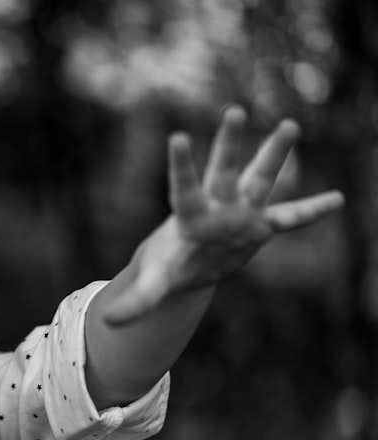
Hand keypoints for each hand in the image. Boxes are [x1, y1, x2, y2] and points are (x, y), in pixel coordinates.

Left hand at [103, 106, 344, 324]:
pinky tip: (337, 200)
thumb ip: (137, 300)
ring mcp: (242, 213)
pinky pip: (290, 217)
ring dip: (274, 155)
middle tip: (233, 112)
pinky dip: (311, 211)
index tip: (178, 136)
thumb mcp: (154, 283)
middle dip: (229, 144)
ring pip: (260, 178)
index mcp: (190, 216)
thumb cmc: (169, 264)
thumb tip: (109, 321)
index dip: (182, 165)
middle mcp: (218, 206)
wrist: (189, 265)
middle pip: (224, 171)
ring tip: (289, 125)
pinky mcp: (260, 226)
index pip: (184, 188)